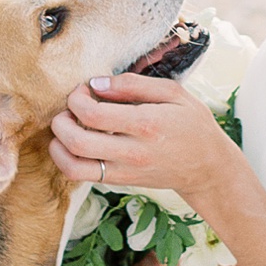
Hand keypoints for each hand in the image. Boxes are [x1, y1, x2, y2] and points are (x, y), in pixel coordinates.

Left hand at [49, 71, 235, 206]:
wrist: (208, 167)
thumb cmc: (192, 124)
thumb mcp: (173, 93)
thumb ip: (134, 84)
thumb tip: (96, 83)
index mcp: (146, 124)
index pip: (93, 113)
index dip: (77, 98)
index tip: (83, 90)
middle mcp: (132, 151)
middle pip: (76, 141)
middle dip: (60, 121)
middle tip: (69, 109)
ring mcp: (124, 171)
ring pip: (73, 166)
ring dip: (57, 146)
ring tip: (66, 129)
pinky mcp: (120, 182)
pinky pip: (82, 176)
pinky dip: (68, 159)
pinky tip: (76, 143)